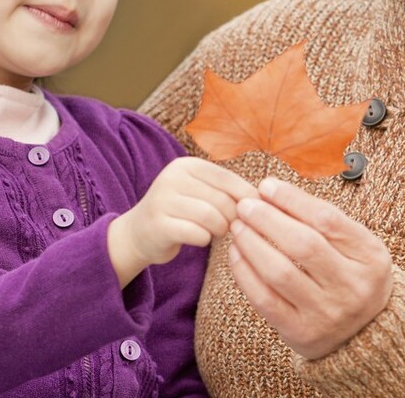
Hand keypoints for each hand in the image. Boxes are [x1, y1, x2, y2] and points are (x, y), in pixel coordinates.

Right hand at [108, 157, 256, 286]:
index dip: (246, 198)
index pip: (227, 178)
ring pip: (211, 216)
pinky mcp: (157, 224)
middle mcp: (172, 177)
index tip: (255, 214)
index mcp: (187, 165)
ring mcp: (162, 200)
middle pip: (222, 199)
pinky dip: (204, 239)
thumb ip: (227, 191)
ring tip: (216, 232)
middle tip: (230, 227)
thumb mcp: (201, 193)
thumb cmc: (182, 213)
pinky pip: (196, 233)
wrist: (139, 233)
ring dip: (220, 229)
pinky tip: (200, 239)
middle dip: (233, 218)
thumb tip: (266, 199)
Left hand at [228, 177, 392, 359]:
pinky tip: (236, 253)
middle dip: (268, 219)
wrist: (365, 334)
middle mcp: (353, 287)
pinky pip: (265, 300)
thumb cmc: (350, 274)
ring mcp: (328, 313)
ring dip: (252, 243)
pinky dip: (245, 273)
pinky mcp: (302, 333)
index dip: (292, 199)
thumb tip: (270, 190)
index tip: (267, 185)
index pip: (327, 220)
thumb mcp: (355, 245)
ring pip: (280, 272)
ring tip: (238, 226)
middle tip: (245, 204)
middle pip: (303, 245)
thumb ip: (320, 219)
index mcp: (371, 257)